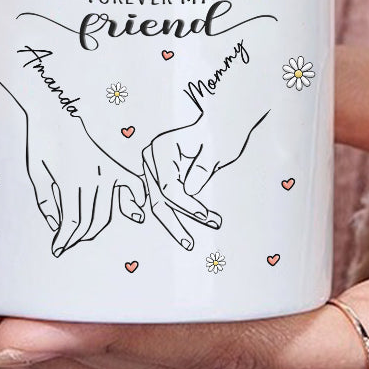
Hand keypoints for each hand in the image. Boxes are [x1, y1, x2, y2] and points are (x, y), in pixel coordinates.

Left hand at [0, 81, 145, 256]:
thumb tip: (58, 228)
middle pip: (90, 222)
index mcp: (71, 181)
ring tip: (83, 233)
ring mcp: (106, 170)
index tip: (57, 248)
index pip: (72, 223)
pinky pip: (131, 183)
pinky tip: (135, 212)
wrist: (55, 114)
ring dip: (95, 228)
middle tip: (66, 241)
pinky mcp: (112, 163)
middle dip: (77, 237)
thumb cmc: (42, 144)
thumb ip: (47, 204)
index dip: (63, 240)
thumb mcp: (36, 175)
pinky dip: (135, 198)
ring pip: (106, 212)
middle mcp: (93, 177)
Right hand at [142, 106, 268, 248]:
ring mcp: (150, 167)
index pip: (169, 188)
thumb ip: (201, 170)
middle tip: (190, 244)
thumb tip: (189, 192)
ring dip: (176, 222)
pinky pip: (159, 199)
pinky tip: (178, 230)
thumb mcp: (214, 151)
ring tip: (191, 242)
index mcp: (161, 147)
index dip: (186, 205)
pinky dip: (169, 214)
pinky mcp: (156, 175)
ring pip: (158, 203)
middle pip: (159, 198)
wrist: (217, 125)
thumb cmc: (217, 135)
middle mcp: (150, 157)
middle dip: (176, 223)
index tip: (206, 215)